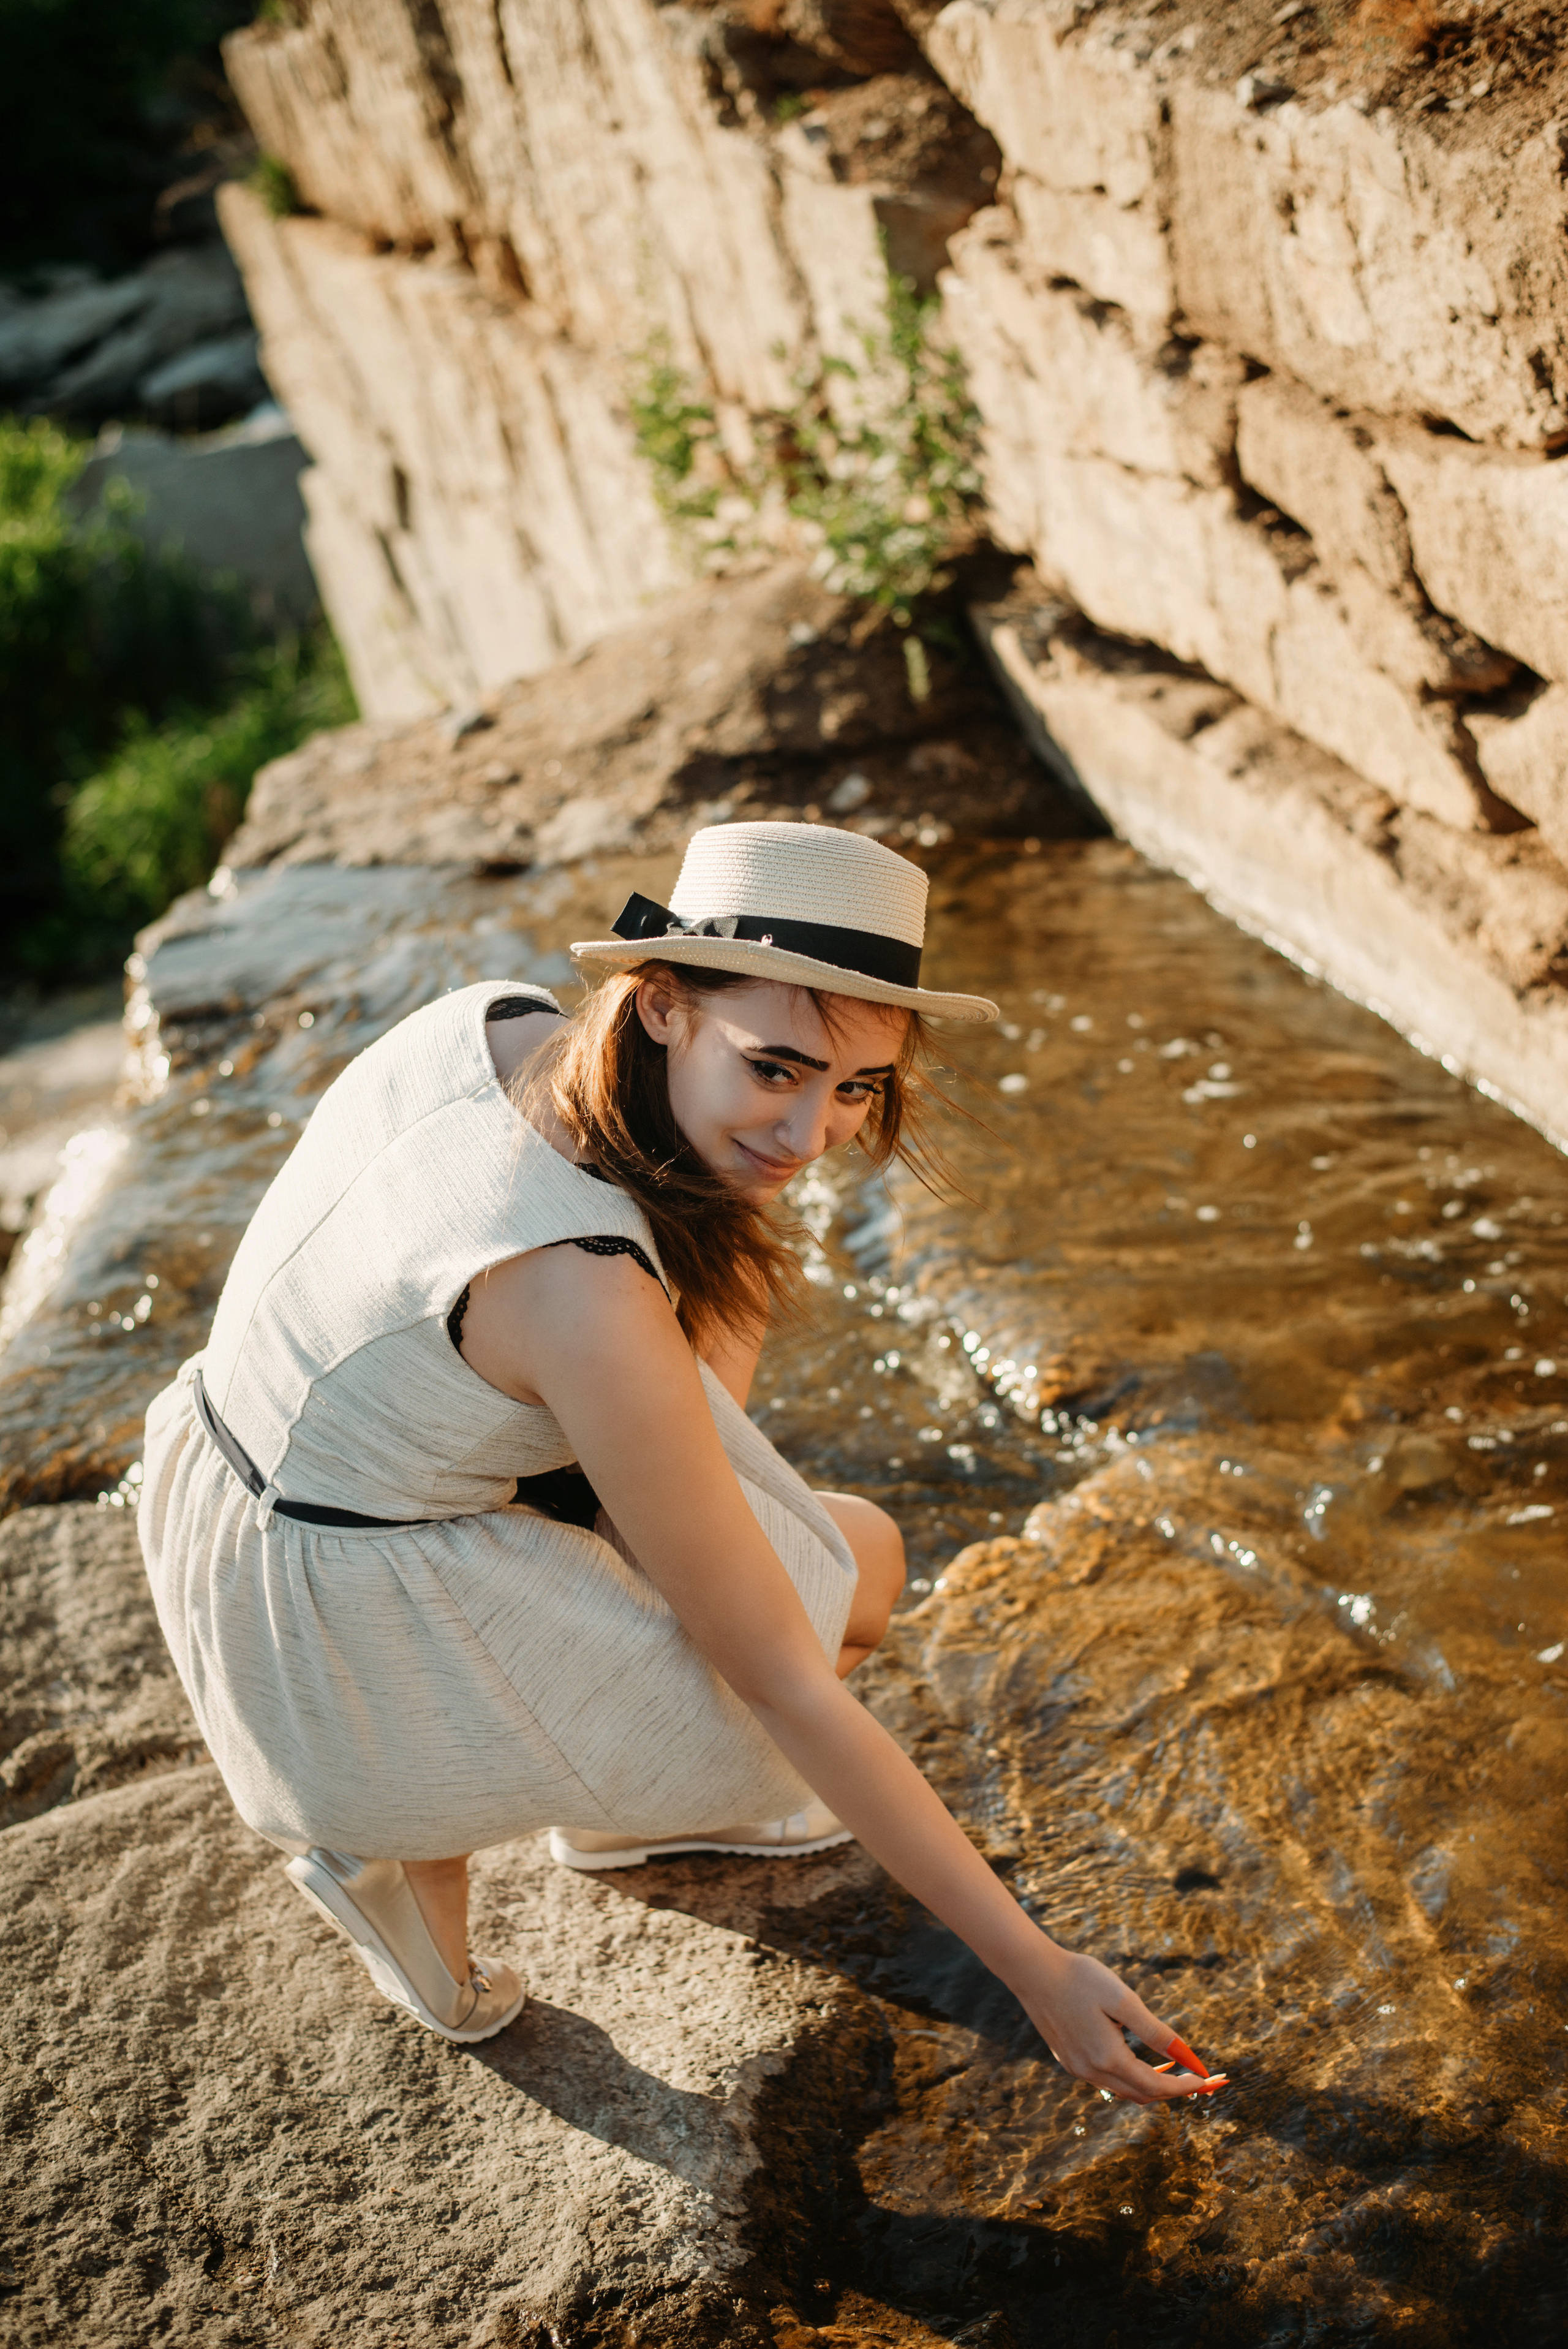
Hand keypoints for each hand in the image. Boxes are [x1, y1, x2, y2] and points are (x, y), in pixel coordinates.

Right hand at [1017, 1943, 1226, 2103]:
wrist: (1033, 1971)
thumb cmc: (1080, 1978)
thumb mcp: (1122, 1999)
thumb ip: (1154, 2031)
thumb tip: (1187, 2055)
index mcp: (1108, 2058)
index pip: (1155, 2086)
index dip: (1184, 2086)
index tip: (1207, 2080)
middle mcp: (1092, 2071)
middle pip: (1142, 2094)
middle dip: (1172, 2089)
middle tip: (1197, 2079)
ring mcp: (1078, 2069)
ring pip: (1124, 2090)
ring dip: (1151, 2084)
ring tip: (1172, 2069)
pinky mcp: (1069, 2060)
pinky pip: (1107, 2080)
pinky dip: (1130, 2076)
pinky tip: (1138, 2058)